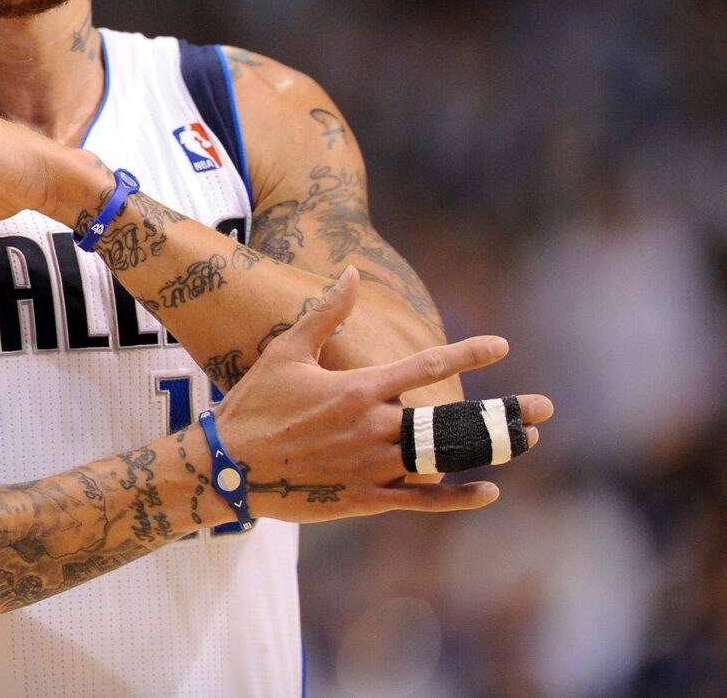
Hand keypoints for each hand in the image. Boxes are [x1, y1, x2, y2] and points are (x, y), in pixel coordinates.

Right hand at [212, 267, 552, 521]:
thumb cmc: (255, 404)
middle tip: (544, 409)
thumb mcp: (286, 351)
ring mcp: (373, 467)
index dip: (468, 352)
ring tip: (525, 443)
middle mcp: (374, 428)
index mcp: (358, 389)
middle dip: (502, 414)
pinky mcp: (366, 499)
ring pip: (445, 459)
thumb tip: (352, 273)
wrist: (229, 466)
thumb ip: (325, 313)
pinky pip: (423, 500)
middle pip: (452, 419)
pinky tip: (488, 490)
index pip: (425, 366)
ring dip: (490, 450)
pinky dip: (458, 497)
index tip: (504, 346)